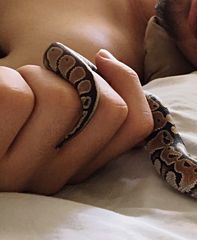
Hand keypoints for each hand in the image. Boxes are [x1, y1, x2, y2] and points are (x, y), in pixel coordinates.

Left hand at [0, 50, 152, 193]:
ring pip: (62, 100)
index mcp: (79, 167)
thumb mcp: (54, 118)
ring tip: (10, 90)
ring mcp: (20, 173)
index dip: (127, 82)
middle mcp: (56, 177)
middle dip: (74, 74)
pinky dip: (1, 80)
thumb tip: (107, 63)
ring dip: (33, 76)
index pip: (136, 125)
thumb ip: (91, 108)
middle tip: (43, 75)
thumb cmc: (5, 114)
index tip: (99, 58)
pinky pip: (14, 95)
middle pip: (104, 107)